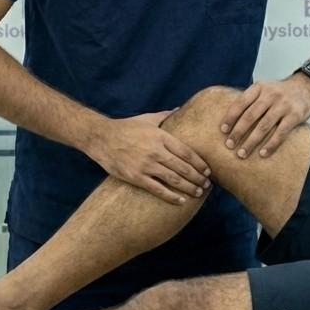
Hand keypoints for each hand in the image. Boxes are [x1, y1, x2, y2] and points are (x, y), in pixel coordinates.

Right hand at [88, 112, 211, 204]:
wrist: (101, 138)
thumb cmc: (125, 127)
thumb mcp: (147, 118)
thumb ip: (165, 115)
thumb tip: (180, 109)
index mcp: (160, 136)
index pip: (186, 152)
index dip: (200, 163)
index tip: (208, 170)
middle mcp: (156, 151)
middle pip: (183, 167)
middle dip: (198, 177)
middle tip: (207, 184)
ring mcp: (146, 165)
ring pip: (174, 180)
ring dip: (189, 187)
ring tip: (199, 192)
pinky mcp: (136, 177)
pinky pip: (157, 189)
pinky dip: (171, 196)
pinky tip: (181, 200)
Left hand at [219, 75, 309, 158]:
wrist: (307, 86)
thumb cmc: (281, 92)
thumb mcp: (264, 88)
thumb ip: (251, 100)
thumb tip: (230, 120)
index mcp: (259, 88)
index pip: (240, 103)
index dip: (230, 117)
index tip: (223, 131)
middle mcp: (270, 95)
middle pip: (250, 116)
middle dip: (238, 132)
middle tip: (229, 145)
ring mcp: (283, 105)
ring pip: (263, 126)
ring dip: (251, 142)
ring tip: (242, 153)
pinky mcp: (295, 116)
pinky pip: (280, 133)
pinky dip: (271, 145)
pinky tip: (263, 153)